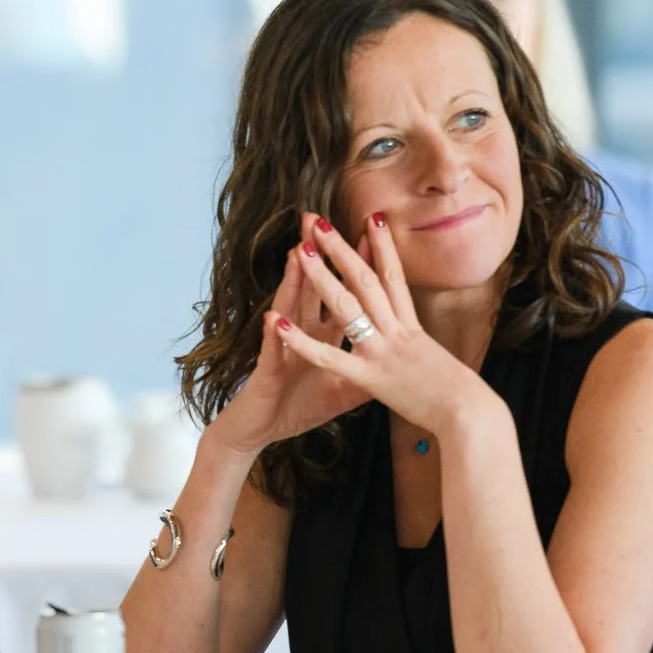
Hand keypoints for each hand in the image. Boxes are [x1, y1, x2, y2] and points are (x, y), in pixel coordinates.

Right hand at [204, 214, 375, 457]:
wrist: (259, 430)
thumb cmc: (295, 408)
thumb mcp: (339, 393)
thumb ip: (364, 375)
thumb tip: (393, 366)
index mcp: (321, 336)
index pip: (341, 294)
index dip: (356, 267)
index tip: (373, 237)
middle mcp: (300, 334)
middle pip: (312, 288)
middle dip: (320, 255)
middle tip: (323, 222)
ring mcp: (282, 349)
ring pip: (288, 309)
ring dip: (293, 282)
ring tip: (298, 252)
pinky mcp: (267, 372)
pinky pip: (272, 352)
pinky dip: (275, 337)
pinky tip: (274, 320)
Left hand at [276, 214, 482, 435]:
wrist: (474, 417)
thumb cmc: (467, 401)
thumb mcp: (444, 367)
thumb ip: (425, 354)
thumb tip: (426, 349)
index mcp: (413, 330)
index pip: (395, 278)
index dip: (383, 247)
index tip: (372, 218)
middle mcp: (397, 332)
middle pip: (366, 280)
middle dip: (341, 248)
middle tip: (317, 221)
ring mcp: (382, 351)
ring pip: (347, 306)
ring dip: (322, 276)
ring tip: (300, 249)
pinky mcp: (369, 377)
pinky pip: (330, 356)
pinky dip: (302, 341)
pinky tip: (279, 324)